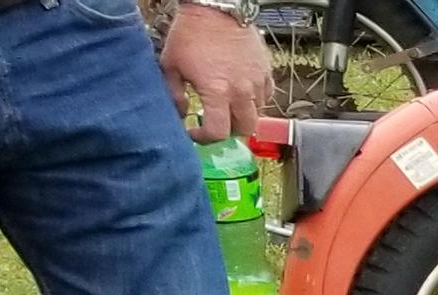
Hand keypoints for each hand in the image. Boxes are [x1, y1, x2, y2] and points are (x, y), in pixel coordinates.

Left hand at [164, 5, 272, 143]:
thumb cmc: (191, 34)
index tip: (195, 132)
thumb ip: (174, 94)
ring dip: (242, 116)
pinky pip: (266, 96)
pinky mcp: (266, 72)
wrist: (216, 10)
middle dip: (228, 131)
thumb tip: (181, 113)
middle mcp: (241, 91)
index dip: (204, 138)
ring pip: (257, 114)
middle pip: (244, 129)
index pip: (218, 132)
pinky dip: (255, 100)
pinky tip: (241, 93)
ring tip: (228, 107)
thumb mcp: (171, 65)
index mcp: (217, 91)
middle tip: (215, 124)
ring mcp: (257, 82)